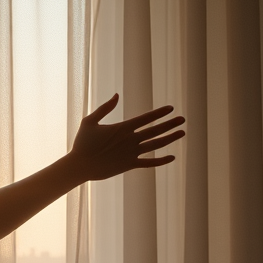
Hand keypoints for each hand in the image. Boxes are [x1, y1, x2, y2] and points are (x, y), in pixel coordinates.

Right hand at [68, 94, 185, 181]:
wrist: (79, 166)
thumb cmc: (82, 143)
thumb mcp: (89, 122)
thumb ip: (104, 108)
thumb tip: (117, 95)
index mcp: (122, 128)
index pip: (146, 118)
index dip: (160, 113)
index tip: (171, 108)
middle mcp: (130, 140)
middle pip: (155, 130)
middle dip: (170, 124)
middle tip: (183, 119)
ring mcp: (131, 153)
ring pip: (156, 145)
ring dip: (170, 138)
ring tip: (182, 133)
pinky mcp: (129, 165)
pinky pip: (149, 163)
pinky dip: (161, 161)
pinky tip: (172, 157)